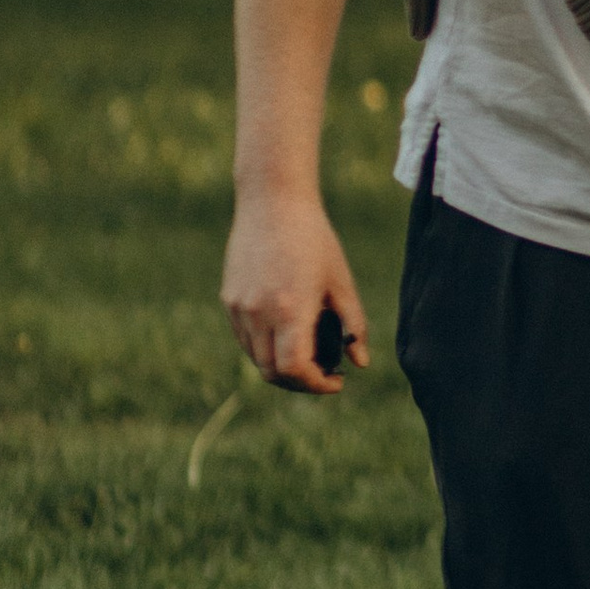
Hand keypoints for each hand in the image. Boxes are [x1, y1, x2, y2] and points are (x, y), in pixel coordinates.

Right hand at [221, 191, 367, 394]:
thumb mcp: (341, 282)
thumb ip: (353, 325)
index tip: (337, 382)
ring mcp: (239, 307)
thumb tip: (360, 363)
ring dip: (281, 368)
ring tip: (308, 358)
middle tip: (324, 375)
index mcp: (290, 309)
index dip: (316, 385)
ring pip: (256, 359)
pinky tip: (287, 336)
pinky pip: (245, 340)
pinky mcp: (229, 299)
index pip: (295, 370)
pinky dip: (265, 349)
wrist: (272, 203)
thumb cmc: (315, 240)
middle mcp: (259, 313)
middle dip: (300, 383)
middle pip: (273, 372)